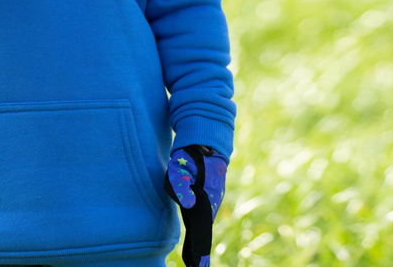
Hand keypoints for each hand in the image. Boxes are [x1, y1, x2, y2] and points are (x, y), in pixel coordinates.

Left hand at [164, 145, 227, 266]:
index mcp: (208, 200)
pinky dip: (196, 226)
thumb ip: (182, 186)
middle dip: (200, 249)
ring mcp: (207, 197)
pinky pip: (198, 212)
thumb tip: (188, 205)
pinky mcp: (201, 192)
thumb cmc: (191, 154)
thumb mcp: (181, 168)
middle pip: (203, 230)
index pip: (203, 231)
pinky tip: (193, 234)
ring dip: (198, 237)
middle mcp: (211, 202)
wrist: (204, 139)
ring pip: (201, 221)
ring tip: (194, 259)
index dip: (200, 250)